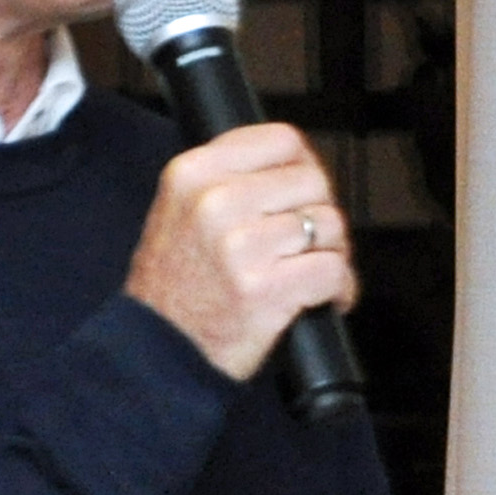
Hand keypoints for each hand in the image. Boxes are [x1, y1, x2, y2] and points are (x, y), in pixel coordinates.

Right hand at [123, 122, 358, 380]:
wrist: (154, 354)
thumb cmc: (174, 288)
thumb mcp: (178, 211)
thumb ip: (228, 180)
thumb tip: (298, 165)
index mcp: (192, 174)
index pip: (282, 140)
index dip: (305, 166)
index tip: (305, 192)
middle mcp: (215, 203)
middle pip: (313, 181)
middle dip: (321, 212)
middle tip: (310, 242)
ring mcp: (241, 246)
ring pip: (329, 225)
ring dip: (334, 252)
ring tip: (312, 272)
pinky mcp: (266, 289)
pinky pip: (334, 270)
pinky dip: (341, 289)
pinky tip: (325, 299)